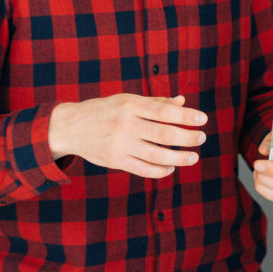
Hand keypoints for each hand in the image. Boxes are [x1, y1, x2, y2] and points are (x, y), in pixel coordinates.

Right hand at [48, 94, 205, 178]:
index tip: (203, 120)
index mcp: (130, 105)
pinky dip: (160, 170)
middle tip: (202, 138)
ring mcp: (119, 144)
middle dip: (188, 138)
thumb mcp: (127, 100)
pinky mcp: (115, 160)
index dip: (186, 116)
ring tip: (193, 157)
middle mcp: (125, 124)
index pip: (164, 111)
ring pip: (156, 154)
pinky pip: (143, 169)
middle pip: (164, 134)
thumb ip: (155, 103)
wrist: (69, 126)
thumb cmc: (106, 110)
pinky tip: (171, 168)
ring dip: (179, 158)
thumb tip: (183, 102)